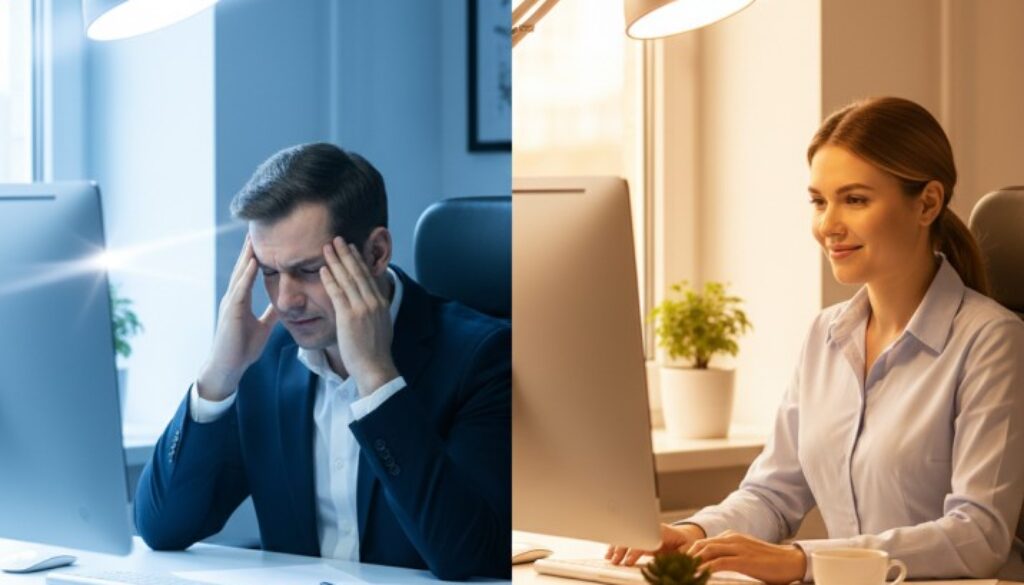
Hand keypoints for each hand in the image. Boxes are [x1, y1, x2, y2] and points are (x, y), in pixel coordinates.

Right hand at [198, 236, 277, 400]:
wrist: (228, 367)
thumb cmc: (242, 348)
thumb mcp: (262, 327)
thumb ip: (270, 314)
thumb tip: (282, 305)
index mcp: (241, 300)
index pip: (250, 272)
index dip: (256, 256)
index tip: (264, 239)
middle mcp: (234, 297)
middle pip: (243, 268)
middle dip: (250, 248)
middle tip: (257, 227)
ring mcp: (231, 303)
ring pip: (240, 274)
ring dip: (247, 255)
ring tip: (254, 238)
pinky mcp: (231, 312)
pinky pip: (240, 290)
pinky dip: (246, 276)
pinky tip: (253, 263)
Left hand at [320, 236, 398, 394]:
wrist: (375, 367)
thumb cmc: (375, 353)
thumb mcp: (381, 327)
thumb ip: (375, 313)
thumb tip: (370, 308)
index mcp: (381, 303)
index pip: (368, 276)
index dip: (358, 260)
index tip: (351, 248)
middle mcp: (373, 301)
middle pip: (358, 272)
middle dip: (347, 253)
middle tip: (337, 239)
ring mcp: (362, 307)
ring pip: (347, 278)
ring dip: (336, 261)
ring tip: (327, 247)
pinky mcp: (349, 316)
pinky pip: (337, 292)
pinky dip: (330, 279)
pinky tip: (323, 269)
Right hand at [606, 523, 705, 565]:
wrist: (683, 535)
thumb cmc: (685, 541)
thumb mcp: (688, 546)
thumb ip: (684, 552)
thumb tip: (680, 557)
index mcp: (661, 531)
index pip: (644, 540)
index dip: (635, 551)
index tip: (628, 562)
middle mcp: (649, 530)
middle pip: (632, 537)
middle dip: (622, 549)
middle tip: (615, 561)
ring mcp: (643, 533)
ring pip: (626, 538)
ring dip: (616, 547)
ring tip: (610, 558)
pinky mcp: (640, 538)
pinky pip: (626, 540)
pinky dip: (616, 546)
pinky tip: (610, 554)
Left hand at [687, 530, 805, 584]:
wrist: (792, 562)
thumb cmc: (769, 562)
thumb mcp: (745, 555)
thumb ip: (729, 557)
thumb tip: (712, 566)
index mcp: (730, 537)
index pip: (703, 542)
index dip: (688, 553)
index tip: (677, 564)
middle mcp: (732, 538)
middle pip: (701, 545)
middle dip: (685, 557)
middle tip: (675, 570)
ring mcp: (738, 547)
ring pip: (707, 551)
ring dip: (692, 562)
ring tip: (681, 573)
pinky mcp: (744, 559)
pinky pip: (719, 562)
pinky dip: (706, 568)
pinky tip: (698, 575)